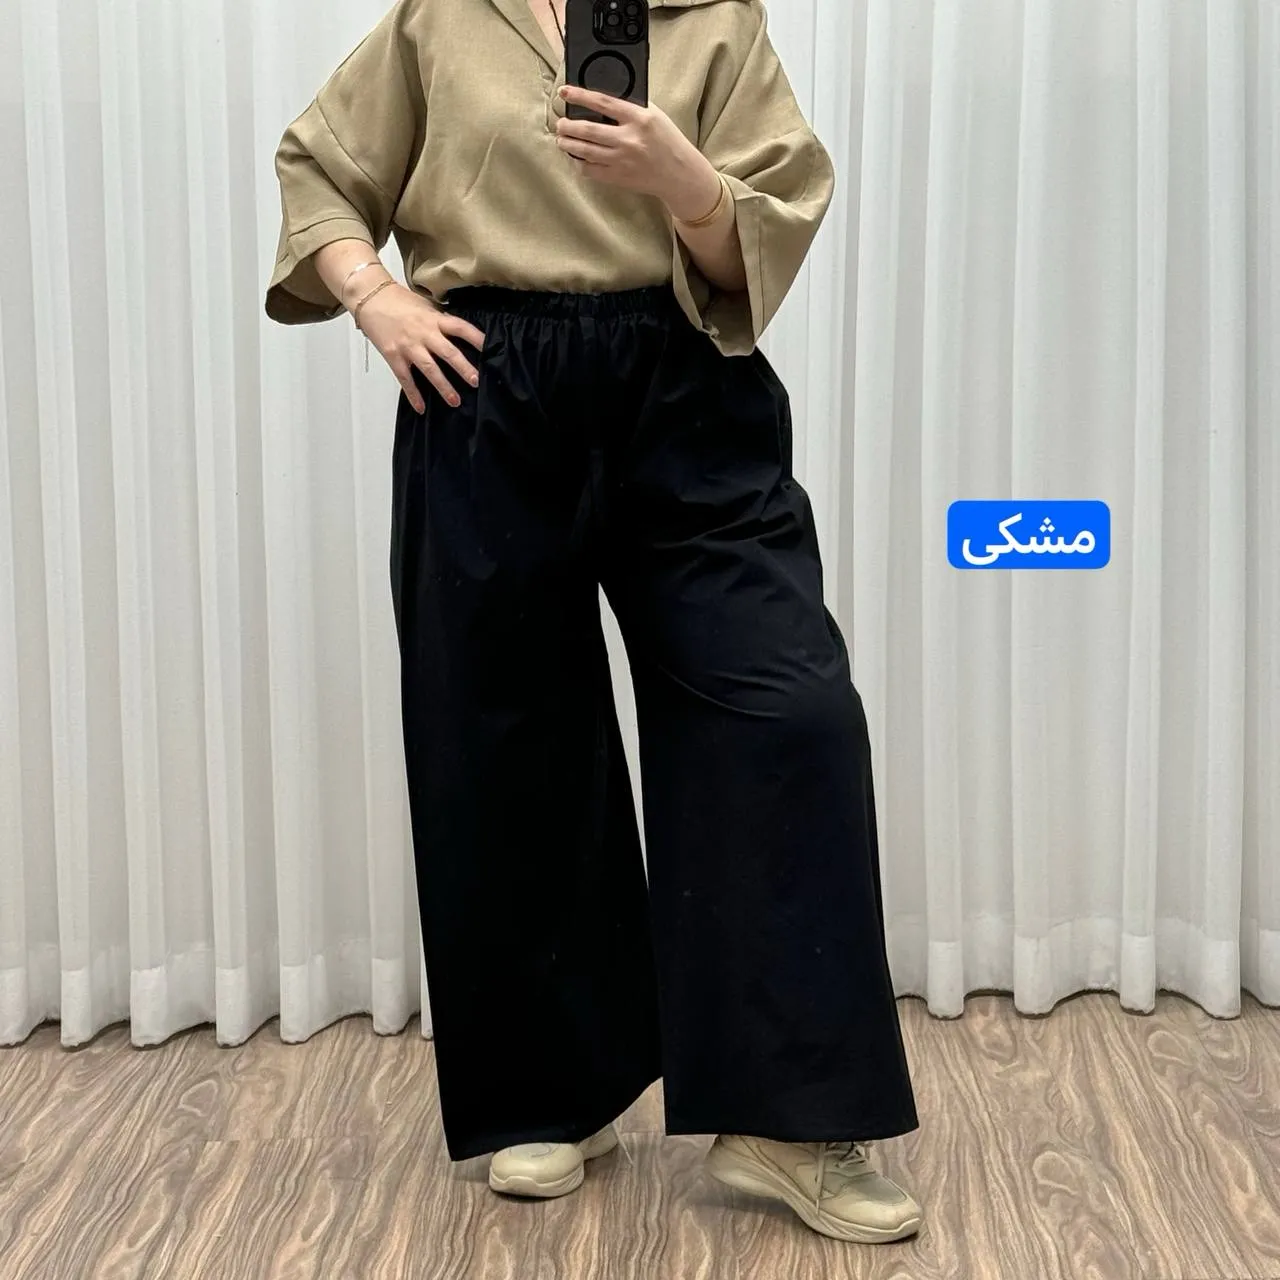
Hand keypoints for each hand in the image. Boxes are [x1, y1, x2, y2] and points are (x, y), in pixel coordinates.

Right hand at [356, 284, 486, 413]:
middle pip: (448, 352)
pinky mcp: (394, 356)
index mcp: (434, 319)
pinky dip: (413, 394)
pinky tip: (421, 408)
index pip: (460, 327)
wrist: (370, 298)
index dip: (476, 337)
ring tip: (455, 401)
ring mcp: (408, 346)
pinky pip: (405, 379)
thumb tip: (457, 332)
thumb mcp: (424, 305)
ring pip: (429, 369)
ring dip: (443, 386)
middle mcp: (424, 333)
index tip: (489, 348)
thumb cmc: (398, 300)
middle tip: (476, 381)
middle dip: (463, 368)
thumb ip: (440, 319)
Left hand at [555, 85, 722, 221]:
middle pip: (588, 130)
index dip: (580, 96)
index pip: (602, 103)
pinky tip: (576, 157)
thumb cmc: (667, 141)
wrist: (679, 174)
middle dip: (568, 126)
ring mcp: (622, 160)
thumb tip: (602, 99)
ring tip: (561, 139)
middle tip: (560, 123)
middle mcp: (629, 139)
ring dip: (568, 144)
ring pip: (585, 151)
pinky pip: (591, 170)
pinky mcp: (619, 177)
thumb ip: (631, 106)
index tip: (564, 92)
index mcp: (639, 118)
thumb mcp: (655, 115)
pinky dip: (579, 163)